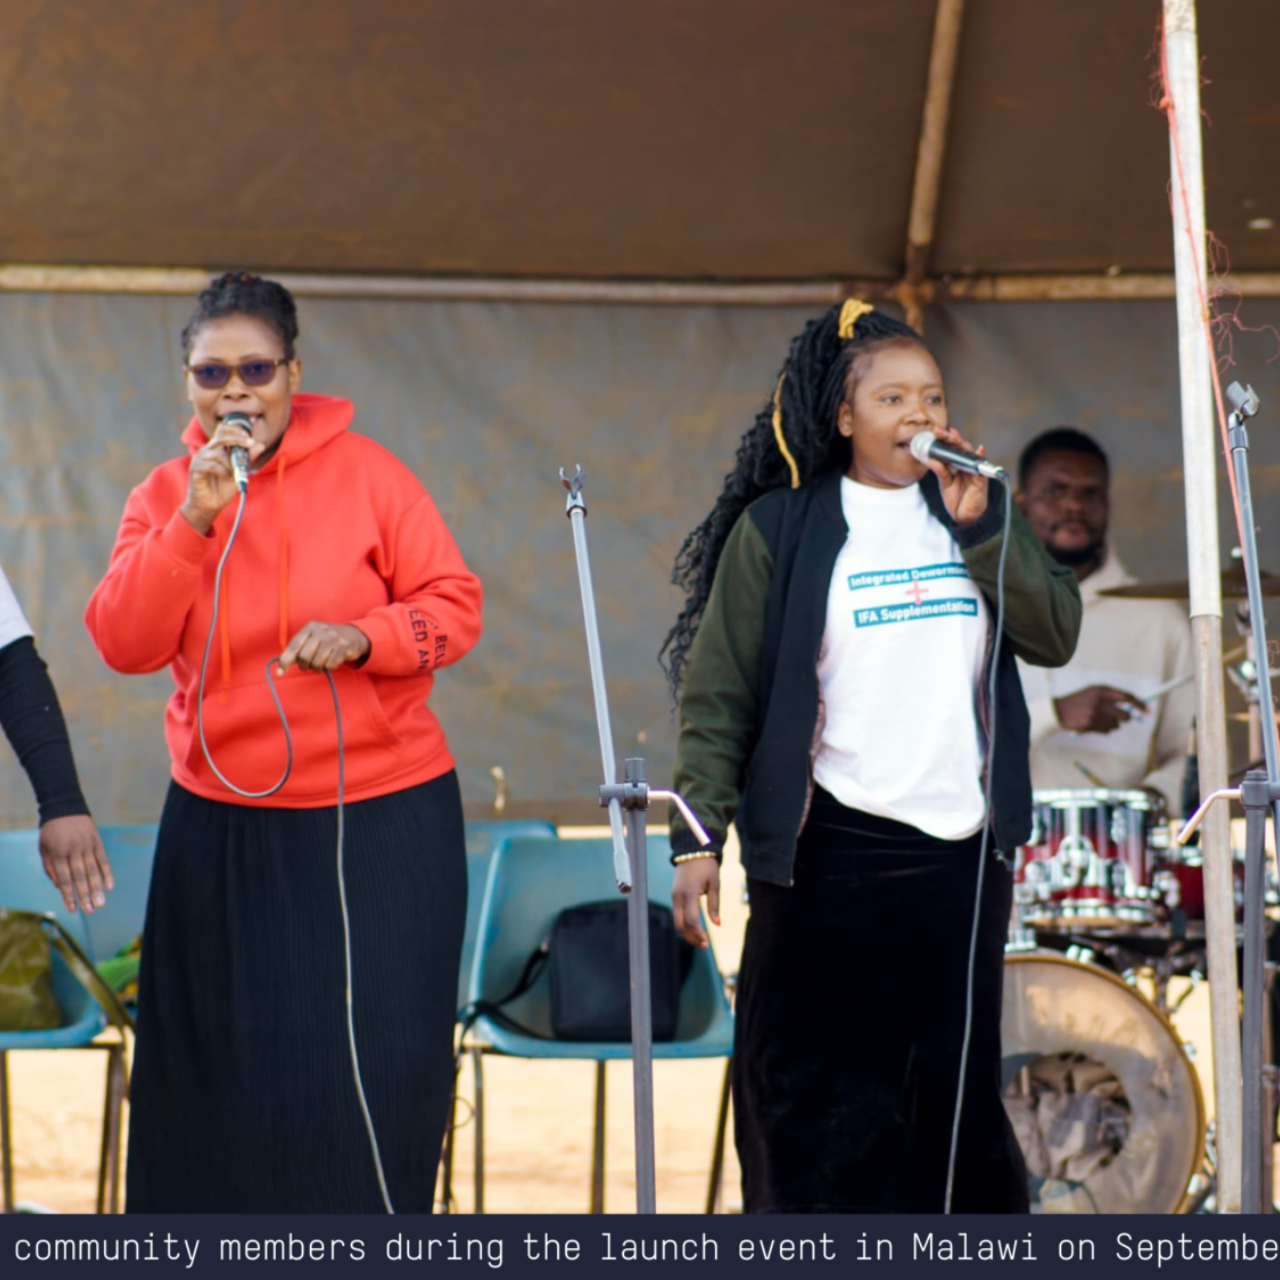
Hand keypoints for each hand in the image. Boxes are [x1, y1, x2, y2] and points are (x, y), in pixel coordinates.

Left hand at [39, 815, 113, 914]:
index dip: (68, 896)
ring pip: (93, 870)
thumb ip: (50, 868)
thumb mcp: (44, 849)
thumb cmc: (51, 832)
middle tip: (91, 911)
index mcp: (58, 853)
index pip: (64, 879)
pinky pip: (103, 859)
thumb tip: (59, 887)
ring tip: (101, 904)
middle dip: (85, 896)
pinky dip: (107, 873)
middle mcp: (74, 850)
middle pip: (80, 877)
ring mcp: (87, 845)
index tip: (73, 910)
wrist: (65, 807)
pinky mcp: (98, 841)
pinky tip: (110, 886)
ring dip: (97, 888)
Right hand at [180, 419, 265, 534]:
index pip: (222, 430)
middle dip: (237, 438)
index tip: (249, 435)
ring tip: (236, 472)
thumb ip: (247, 458)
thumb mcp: (239, 472)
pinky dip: (223, 471)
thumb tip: (260, 445)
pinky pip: (212, 465)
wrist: (210, 505)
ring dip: (231, 462)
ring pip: (218, 453)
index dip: (235, 429)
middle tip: (250, 442)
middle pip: (221, 436)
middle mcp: (207, 451)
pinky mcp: (196, 469)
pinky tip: (228, 477)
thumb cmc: (222, 488)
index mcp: (217, 449)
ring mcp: (200, 459)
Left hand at [278, 622, 370, 673]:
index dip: (285, 661)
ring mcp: (333, 638)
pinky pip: (330, 665)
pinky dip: (328, 667)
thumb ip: (298, 649)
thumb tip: (282, 667)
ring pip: (317, 663)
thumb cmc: (327, 640)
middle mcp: (321, 631)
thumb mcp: (312, 638)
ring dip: (317, 668)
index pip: (294, 646)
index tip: (280, 673)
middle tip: (308, 667)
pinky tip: (331, 662)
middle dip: (304, 666)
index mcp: (310, 627)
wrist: (354, 636)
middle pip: (304, 657)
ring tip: (320, 665)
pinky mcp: (343, 647)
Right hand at [672, 858, 720, 948]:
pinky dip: (684, 924)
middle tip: (704, 945)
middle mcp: (678, 896)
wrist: (692, 850)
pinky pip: (677, 914)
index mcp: (689, 893)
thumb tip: (717, 925)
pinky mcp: (674, 895)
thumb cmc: (707, 866)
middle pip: (680, 925)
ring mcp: (674, 896)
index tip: (707, 942)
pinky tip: (695, 928)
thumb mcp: (715, 884)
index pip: (691, 921)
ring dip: (687, 933)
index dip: (698, 934)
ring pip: (676, 921)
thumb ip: (714, 905)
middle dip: (691, 938)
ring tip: (700, 939)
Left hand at [921, 425, 989, 525]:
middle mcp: (967, 465)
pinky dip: (981, 458)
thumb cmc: (956, 500)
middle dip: (951, 438)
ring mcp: (975, 471)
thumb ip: (940, 471)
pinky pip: (981, 467)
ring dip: (962, 444)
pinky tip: (979, 450)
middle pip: (961, 447)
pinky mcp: (981, 479)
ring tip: (953, 436)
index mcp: (958, 465)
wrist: (964, 517)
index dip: (946, 439)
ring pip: (970, 453)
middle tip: (940, 431)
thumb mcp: (945, 484)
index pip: (952, 449)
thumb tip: (929, 459)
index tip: (936, 431)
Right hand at [1053, 685, 1147, 734]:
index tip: (1147, 710)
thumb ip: (1112, 697)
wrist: (1058, 711)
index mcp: (1101, 690)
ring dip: (1113, 724)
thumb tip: (1133, 707)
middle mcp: (1100, 702)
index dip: (1139, 704)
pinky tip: (1094, 724)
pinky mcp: (1091, 725)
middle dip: (1126, 718)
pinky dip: (1105, 729)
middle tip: (1123, 717)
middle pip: (1125, 714)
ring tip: (1101, 719)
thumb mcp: (1094, 692)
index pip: (1127, 697)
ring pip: (1117, 724)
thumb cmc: (1079, 701)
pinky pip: (1108, 730)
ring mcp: (1095, 714)